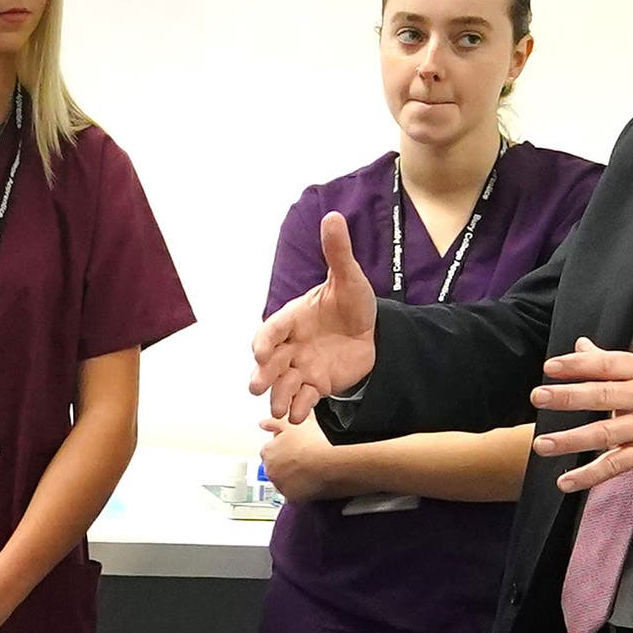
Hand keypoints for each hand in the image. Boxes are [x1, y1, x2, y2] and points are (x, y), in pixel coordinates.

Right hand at [248, 211, 378, 422]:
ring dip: (278, 397)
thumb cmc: (353, 304)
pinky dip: (299, 408)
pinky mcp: (316, 385)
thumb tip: (332, 216)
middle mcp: (291, 345)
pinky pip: (303, 398)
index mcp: (293, 318)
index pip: (271, 330)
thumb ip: (337, 252)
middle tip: (257, 386)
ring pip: (283, 384)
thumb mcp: (349, 278)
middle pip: (270, 362)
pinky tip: (298, 416)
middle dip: (262, 374)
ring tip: (279, 411)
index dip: (264, 341)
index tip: (260, 352)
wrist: (375, 334)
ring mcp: (302, 367)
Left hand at [254, 414, 354, 503]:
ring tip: (309, 470)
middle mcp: (270, 469)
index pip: (269, 452)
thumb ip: (275, 423)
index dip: (284, 449)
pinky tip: (310, 483)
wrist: (328, 465)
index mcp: (268, 451)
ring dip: (292, 478)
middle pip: (275, 467)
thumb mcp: (294, 424)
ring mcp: (279, 484)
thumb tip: (264, 423)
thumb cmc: (313, 444)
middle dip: (286, 465)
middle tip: (303, 459)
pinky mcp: (290, 497)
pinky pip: (292, 495)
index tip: (294, 449)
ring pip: (283, 482)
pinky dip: (299, 491)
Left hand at [529, 340, 632, 492]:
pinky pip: (614, 466)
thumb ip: (609, 361)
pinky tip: (565, 481)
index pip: (607, 364)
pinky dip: (589, 475)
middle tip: (539, 397)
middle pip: (603, 395)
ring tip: (542, 444)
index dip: (578, 364)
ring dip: (571, 440)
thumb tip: (580, 344)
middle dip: (569, 397)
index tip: (550, 366)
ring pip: (604, 433)